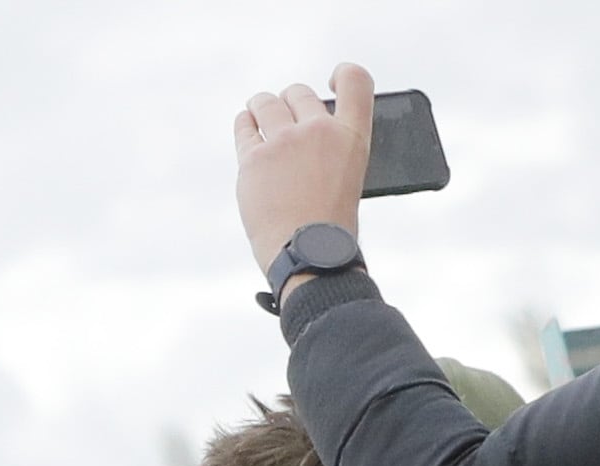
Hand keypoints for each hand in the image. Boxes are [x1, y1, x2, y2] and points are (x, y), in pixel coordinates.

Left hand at [232, 65, 373, 280]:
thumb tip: (303, 127)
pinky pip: (244, 125)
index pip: (355, 81)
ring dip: (262, 106)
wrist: (310, 258)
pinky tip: (247, 125)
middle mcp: (319, 131)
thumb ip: (332, 148)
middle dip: (291, 102)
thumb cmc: (330, 228)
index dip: (342, 73)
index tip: (330, 81)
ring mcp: (284, 142)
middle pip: (299, 92)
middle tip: (286, 118)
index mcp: (352, 138)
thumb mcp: (349, 179)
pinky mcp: (253, 158)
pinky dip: (245, 124)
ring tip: (259, 114)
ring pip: (266, 102)